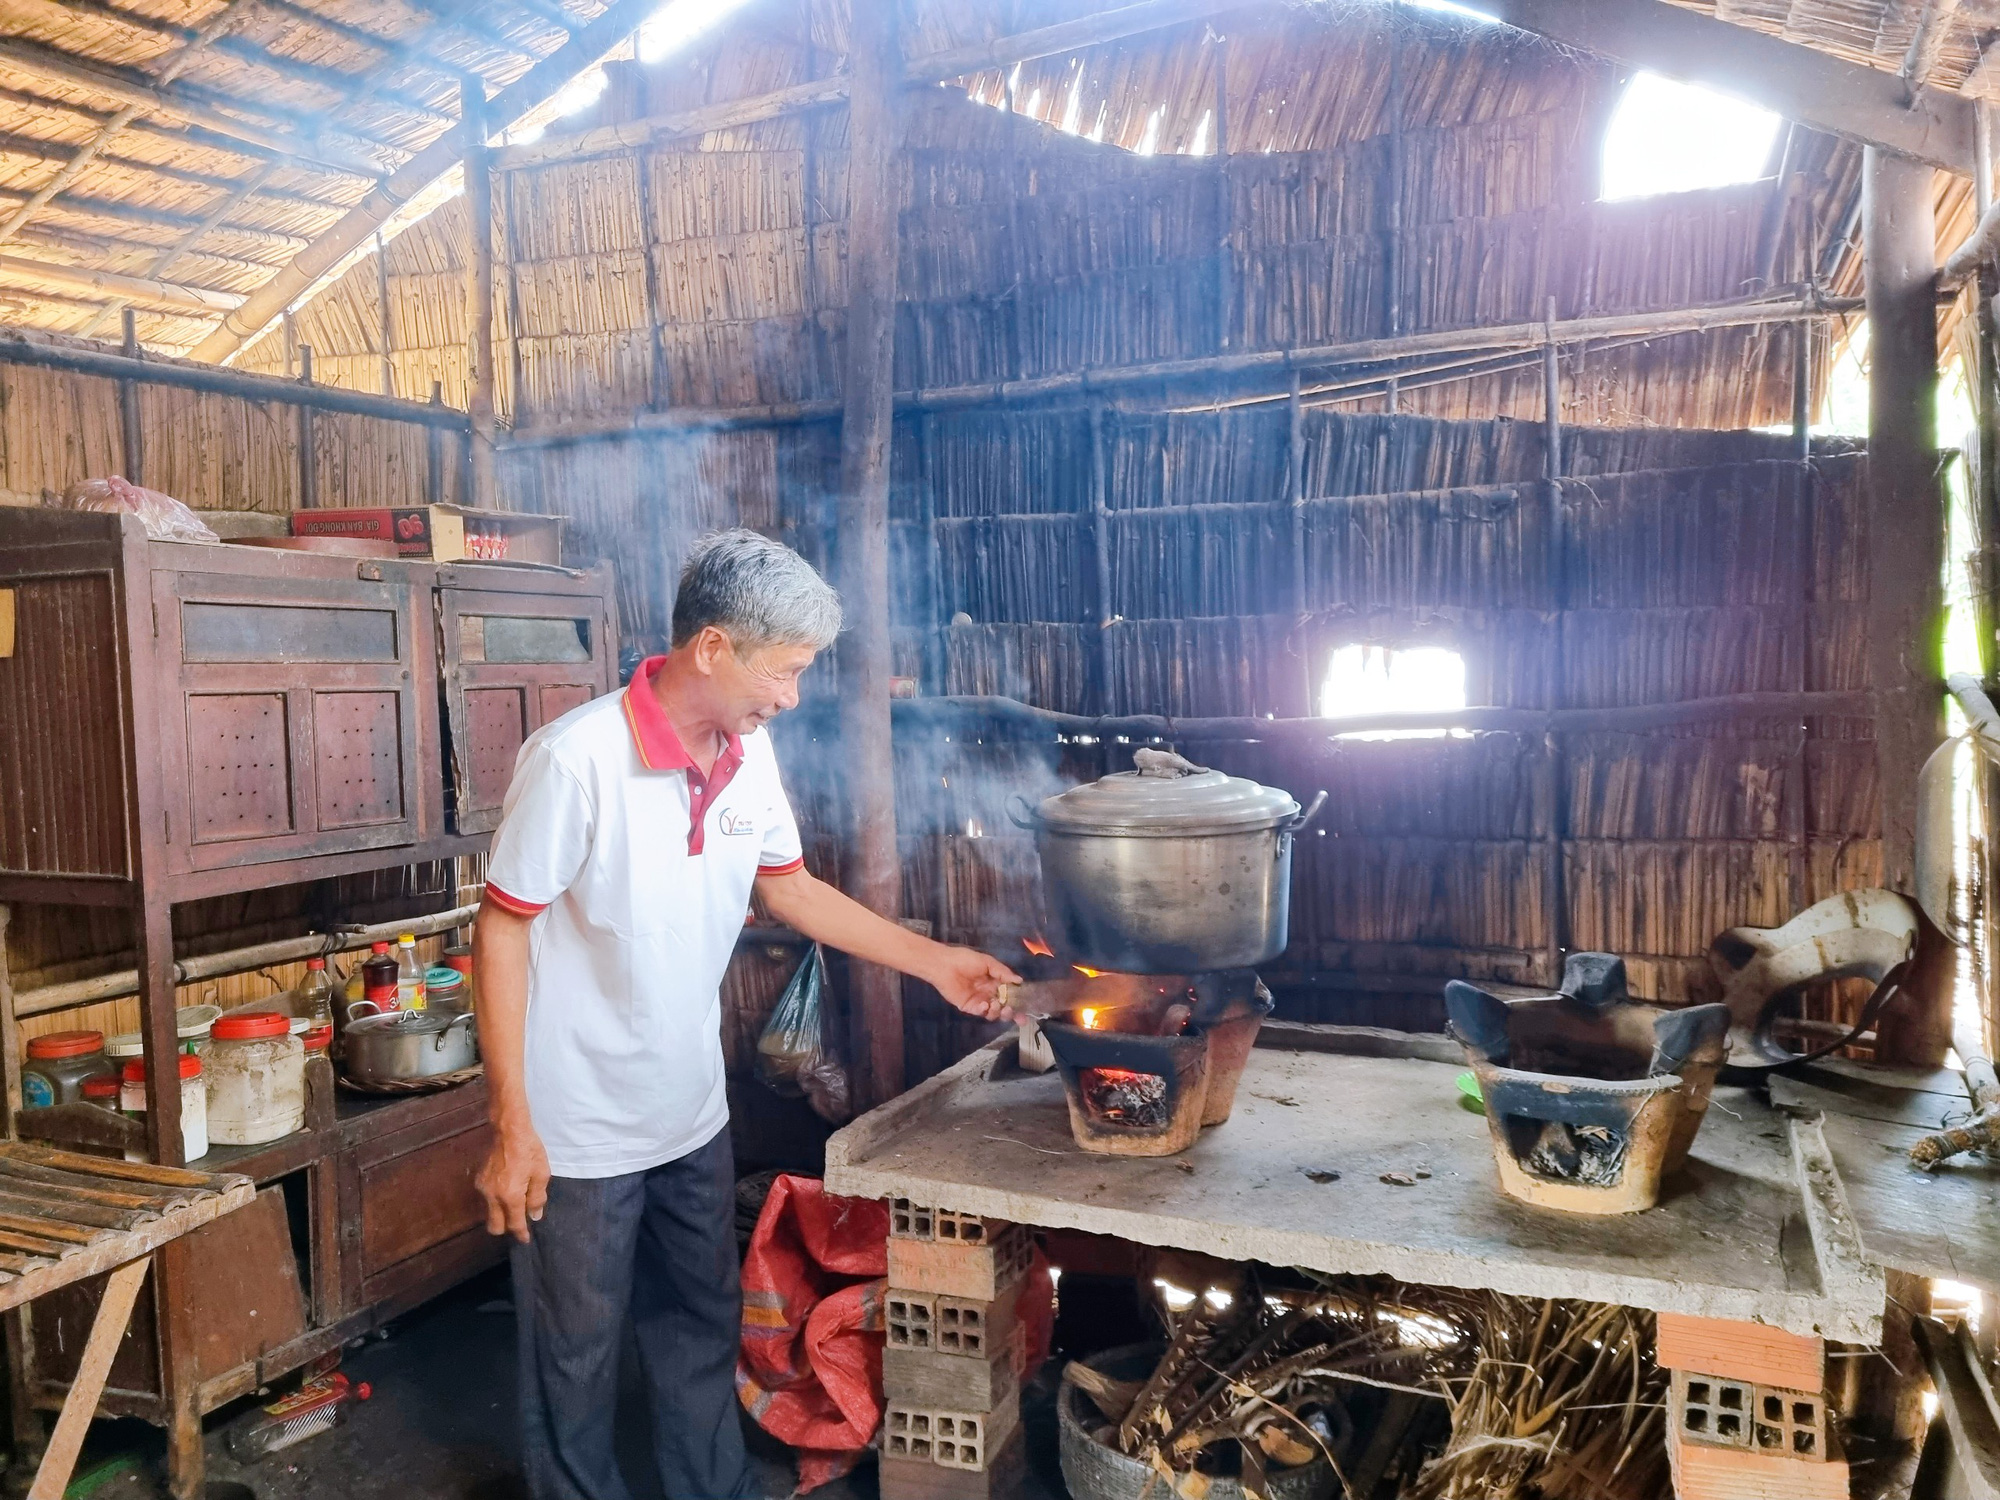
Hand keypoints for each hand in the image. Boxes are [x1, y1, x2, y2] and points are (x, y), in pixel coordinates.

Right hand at [476, 1119, 549, 1242]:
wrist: (509, 1130)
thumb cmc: (529, 1150)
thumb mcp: (541, 1173)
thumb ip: (537, 1197)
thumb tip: (534, 1216)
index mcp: (510, 1196)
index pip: (514, 1224)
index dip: (521, 1234)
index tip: (525, 1239)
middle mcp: (493, 1196)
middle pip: (495, 1226)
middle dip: (506, 1229)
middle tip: (519, 1224)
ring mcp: (483, 1188)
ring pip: (489, 1213)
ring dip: (501, 1214)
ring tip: (515, 1204)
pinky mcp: (479, 1180)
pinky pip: (487, 1199)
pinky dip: (496, 1201)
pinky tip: (507, 1190)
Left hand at [925, 945, 1023, 1020]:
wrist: (945, 965)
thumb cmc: (965, 960)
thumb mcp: (987, 962)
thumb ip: (1003, 972)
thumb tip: (1019, 981)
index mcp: (995, 982)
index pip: (1011, 994)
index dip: (1019, 1001)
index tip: (1026, 1008)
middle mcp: (989, 993)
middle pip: (1005, 1007)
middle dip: (1012, 1012)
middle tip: (1012, 1012)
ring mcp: (980, 1001)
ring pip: (994, 1013)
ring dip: (999, 1012)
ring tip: (996, 1005)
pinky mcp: (970, 1007)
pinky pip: (981, 1013)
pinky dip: (985, 1010)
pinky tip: (984, 1004)